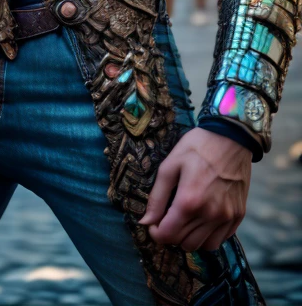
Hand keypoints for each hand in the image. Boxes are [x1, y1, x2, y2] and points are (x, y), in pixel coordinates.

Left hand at [140, 128, 251, 250]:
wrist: (231, 137)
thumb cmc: (197, 147)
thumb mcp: (170, 165)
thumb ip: (157, 197)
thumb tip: (145, 221)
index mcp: (189, 201)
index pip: (168, 235)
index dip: (156, 232)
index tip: (154, 223)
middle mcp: (210, 214)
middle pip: (184, 243)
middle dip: (172, 234)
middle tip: (169, 218)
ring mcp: (226, 217)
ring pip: (203, 246)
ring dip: (190, 238)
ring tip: (185, 220)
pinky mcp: (238, 215)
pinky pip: (220, 239)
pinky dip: (208, 236)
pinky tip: (202, 219)